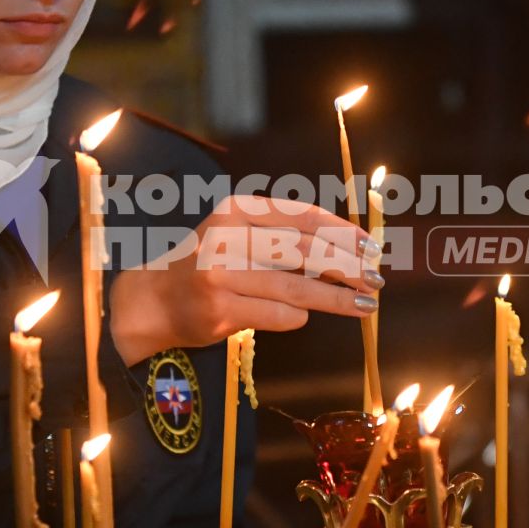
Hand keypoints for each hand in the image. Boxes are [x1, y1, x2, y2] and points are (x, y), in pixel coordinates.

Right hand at [107, 195, 381, 364]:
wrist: (152, 301)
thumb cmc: (207, 266)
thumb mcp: (237, 235)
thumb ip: (282, 237)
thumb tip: (350, 249)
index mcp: (236, 210)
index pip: (302, 216)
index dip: (343, 231)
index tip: (371, 247)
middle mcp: (227, 238)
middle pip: (305, 251)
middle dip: (348, 266)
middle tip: (376, 280)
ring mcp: (220, 275)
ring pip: (297, 288)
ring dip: (338, 298)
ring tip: (366, 305)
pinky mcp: (219, 311)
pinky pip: (277, 315)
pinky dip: (299, 317)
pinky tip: (308, 316)